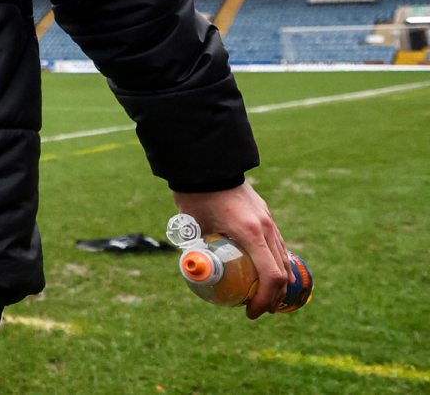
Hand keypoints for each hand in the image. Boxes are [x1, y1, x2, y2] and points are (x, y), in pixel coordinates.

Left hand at [173, 180, 288, 318]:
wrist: (208, 164)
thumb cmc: (196, 194)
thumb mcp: (192, 225)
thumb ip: (196, 247)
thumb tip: (195, 270)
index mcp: (250, 232)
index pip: (270, 276)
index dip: (264, 300)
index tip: (250, 312)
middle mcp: (266, 228)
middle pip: (282, 272)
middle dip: (273, 297)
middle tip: (257, 310)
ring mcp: (269, 220)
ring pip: (283, 259)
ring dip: (278, 282)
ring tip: (263, 297)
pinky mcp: (266, 215)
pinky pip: (277, 246)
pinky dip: (276, 264)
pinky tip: (265, 273)